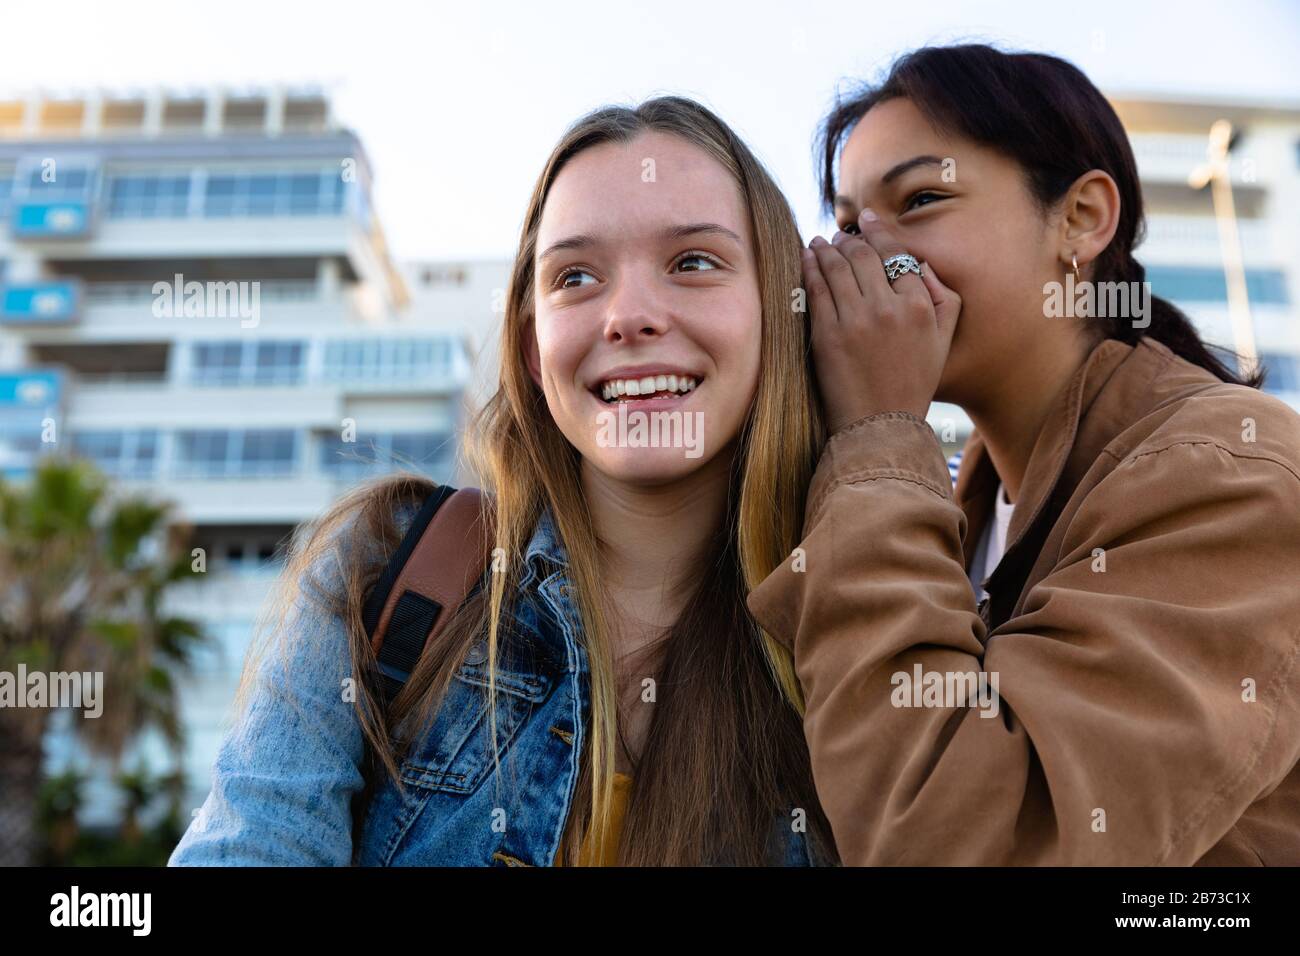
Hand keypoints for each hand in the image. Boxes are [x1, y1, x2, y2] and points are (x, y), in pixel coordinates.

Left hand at [801, 210, 960, 433]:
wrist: (880, 423)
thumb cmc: (913, 382)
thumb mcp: (944, 340)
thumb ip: (944, 296)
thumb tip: (921, 264)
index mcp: (919, 306)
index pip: (894, 255)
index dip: (877, 233)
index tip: (865, 221)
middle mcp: (888, 308)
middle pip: (863, 257)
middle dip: (849, 239)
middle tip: (840, 234)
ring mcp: (855, 320)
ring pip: (837, 268)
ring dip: (826, 249)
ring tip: (820, 242)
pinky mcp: (827, 334)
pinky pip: (816, 289)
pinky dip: (809, 268)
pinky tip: (806, 258)